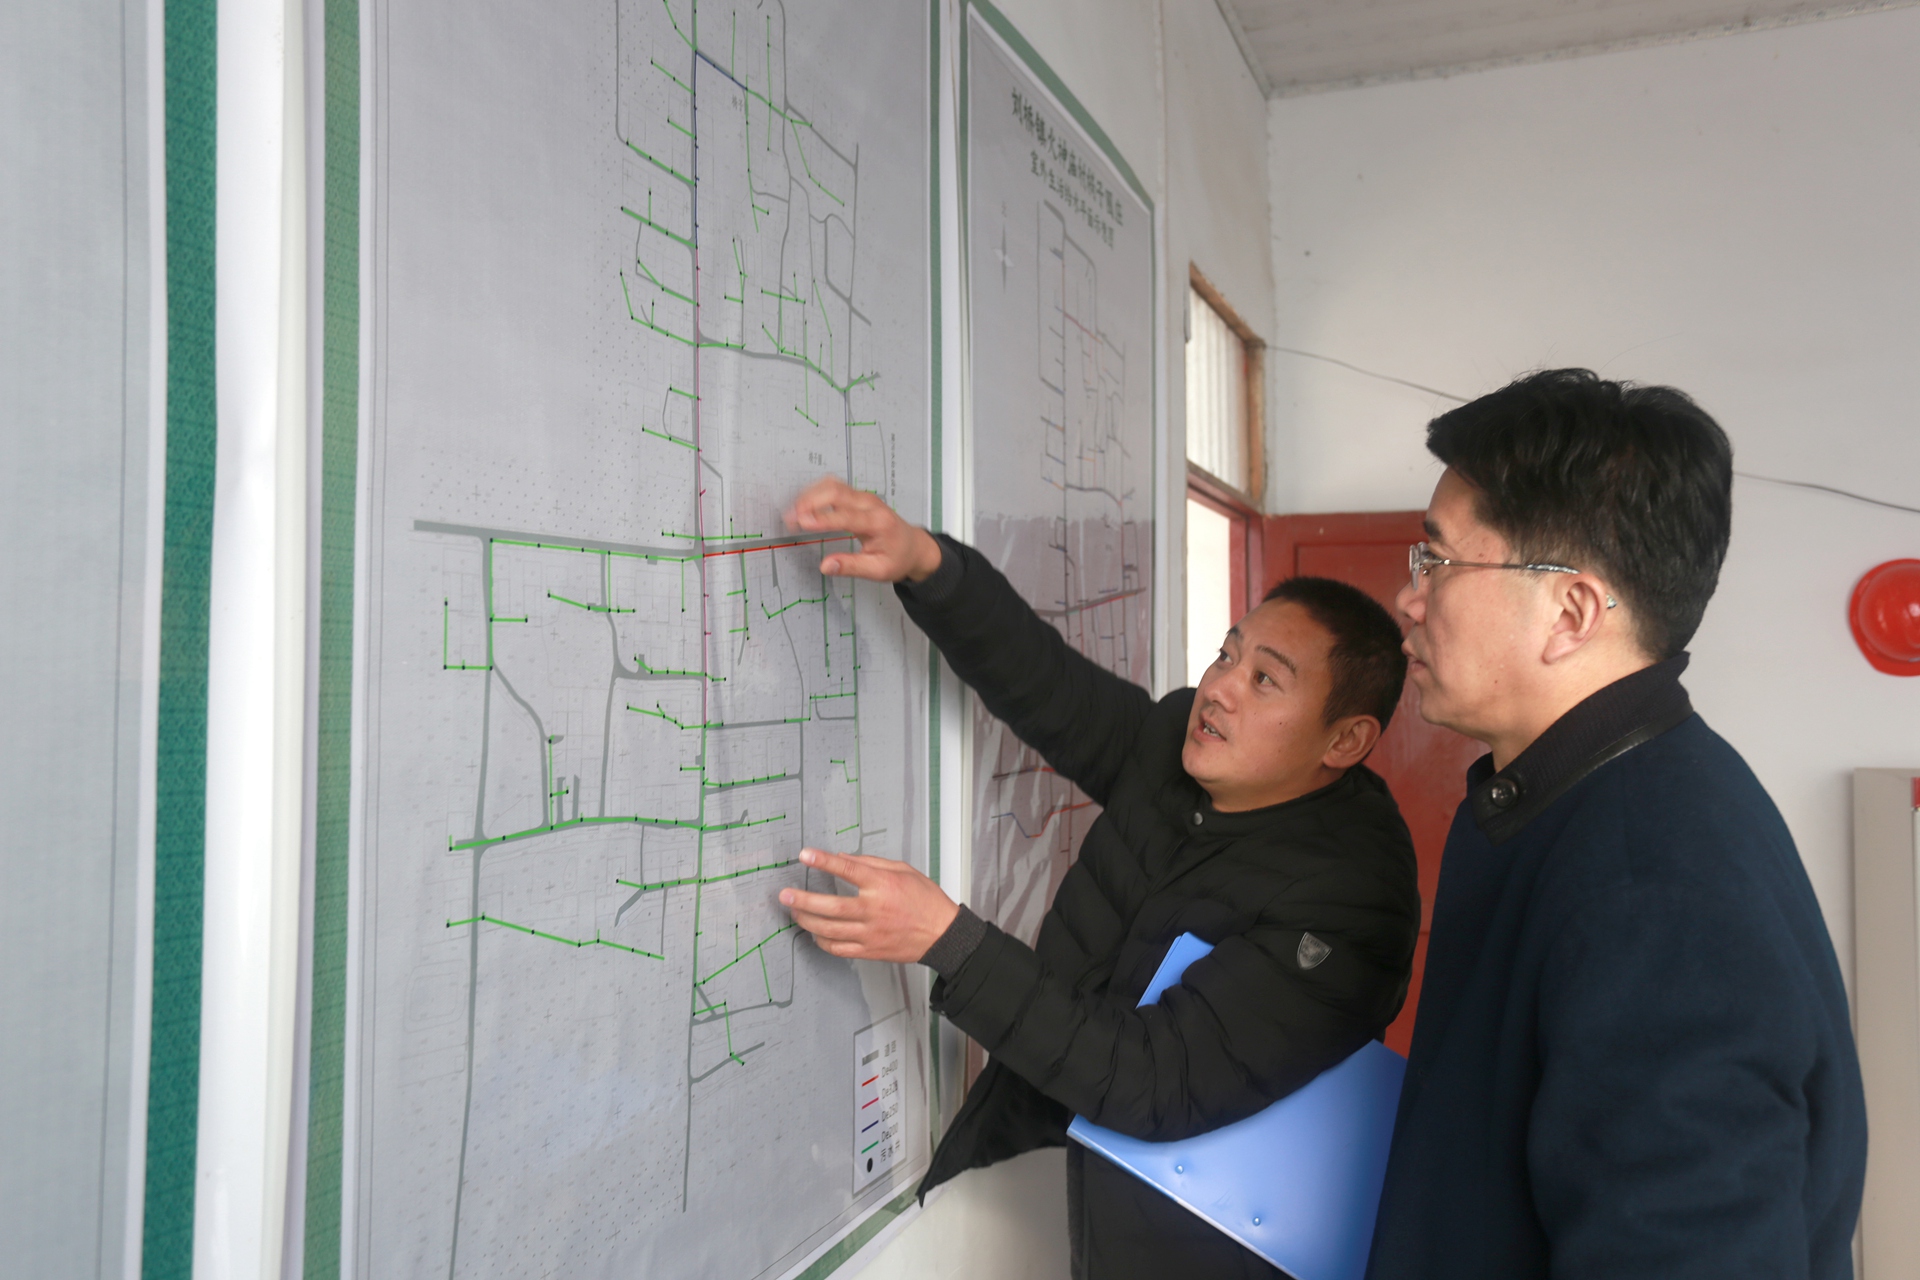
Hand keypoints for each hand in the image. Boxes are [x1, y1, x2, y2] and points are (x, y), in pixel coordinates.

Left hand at [779, 847, 959, 962]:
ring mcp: (870, 933)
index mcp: (883, 885)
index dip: (824, 861)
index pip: (848, 869)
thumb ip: (872, 862)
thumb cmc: (926, 901)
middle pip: (831, 906)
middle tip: (785, 894)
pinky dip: (822, 941)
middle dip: (803, 900)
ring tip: (794, 913)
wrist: (943, 935)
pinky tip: (815, 934)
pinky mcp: (870, 950)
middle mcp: (874, 909)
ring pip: (830, 930)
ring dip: (807, 921)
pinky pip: (839, 949)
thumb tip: (844, 857)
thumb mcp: (904, 871)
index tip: (805, 855)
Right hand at [784, 476, 943, 582]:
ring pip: (833, 485)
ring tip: (793, 512)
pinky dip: (816, 492)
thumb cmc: (897, 558)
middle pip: (836, 492)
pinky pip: (834, 487)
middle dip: (810, 502)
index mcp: (878, 523)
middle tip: (790, 518)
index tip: (801, 522)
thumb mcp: (878, 570)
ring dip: (810, 495)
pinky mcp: (857, 496)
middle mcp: (870, 504)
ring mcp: (864, 497)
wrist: (913, 546)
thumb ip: (851, 567)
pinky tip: (805, 504)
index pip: (846, 516)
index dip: (822, 518)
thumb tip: (826, 566)